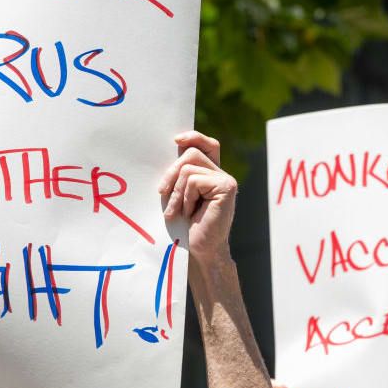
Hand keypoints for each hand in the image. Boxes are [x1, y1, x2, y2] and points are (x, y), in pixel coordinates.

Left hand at [158, 131, 236, 262]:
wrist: (201, 250)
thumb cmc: (187, 225)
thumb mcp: (179, 195)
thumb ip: (180, 174)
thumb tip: (170, 151)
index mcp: (212, 174)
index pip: (207, 145)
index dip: (193, 137)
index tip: (176, 140)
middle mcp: (221, 174)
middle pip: (191, 153)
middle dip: (171, 173)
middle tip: (162, 193)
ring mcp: (226, 180)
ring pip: (189, 168)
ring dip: (176, 192)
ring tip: (178, 211)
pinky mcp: (226, 187)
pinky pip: (193, 181)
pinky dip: (185, 198)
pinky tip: (190, 214)